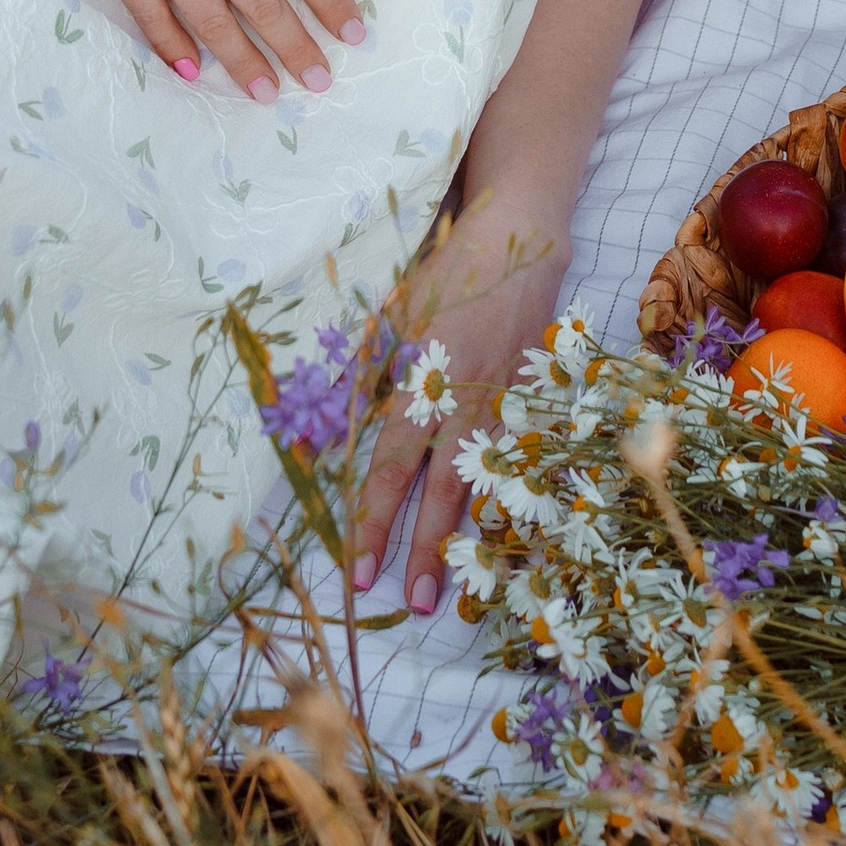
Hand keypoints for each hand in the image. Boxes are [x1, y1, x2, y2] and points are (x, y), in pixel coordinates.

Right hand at [50, 0, 369, 96]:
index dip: (332, 4)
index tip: (353, 35)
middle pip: (265, 9)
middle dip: (297, 50)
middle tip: (319, 82)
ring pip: (213, 24)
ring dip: (242, 63)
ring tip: (266, 94)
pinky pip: (151, 17)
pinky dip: (172, 47)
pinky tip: (191, 71)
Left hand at [345, 211, 570, 617]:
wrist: (522, 243)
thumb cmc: (446, 278)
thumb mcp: (391, 319)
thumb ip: (358, 376)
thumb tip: (313, 432)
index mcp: (423, 383)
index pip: (390, 468)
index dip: (374, 521)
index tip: (359, 569)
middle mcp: (464, 403)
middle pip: (441, 490)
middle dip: (427, 549)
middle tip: (415, 602)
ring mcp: (504, 406)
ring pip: (483, 485)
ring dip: (467, 538)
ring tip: (455, 588)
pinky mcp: (532, 403)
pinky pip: (517, 463)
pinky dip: (508, 503)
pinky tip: (502, 540)